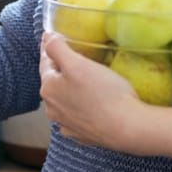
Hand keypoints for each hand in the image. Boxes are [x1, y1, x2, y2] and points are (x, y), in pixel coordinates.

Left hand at [39, 31, 146, 151]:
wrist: (127, 128)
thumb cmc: (103, 93)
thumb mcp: (77, 64)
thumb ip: (57, 48)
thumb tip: (47, 38)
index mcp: (48, 89)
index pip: (45, 62)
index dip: (49, 48)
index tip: (50, 37)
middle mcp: (52, 109)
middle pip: (54, 82)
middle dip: (59, 68)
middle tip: (69, 56)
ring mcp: (66, 124)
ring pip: (64, 99)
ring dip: (68, 89)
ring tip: (80, 79)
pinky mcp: (81, 135)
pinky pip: (76, 115)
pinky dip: (79, 106)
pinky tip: (87, 103)